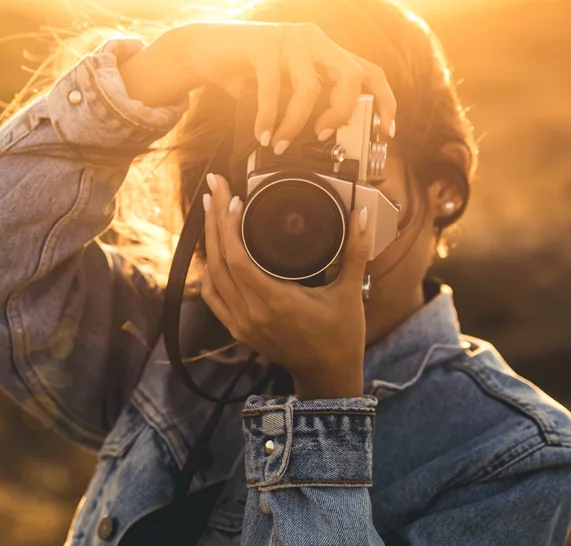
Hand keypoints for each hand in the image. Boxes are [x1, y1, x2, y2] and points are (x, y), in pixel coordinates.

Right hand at [120, 21, 396, 149]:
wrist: (199, 50)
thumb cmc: (242, 73)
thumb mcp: (280, 90)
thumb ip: (303, 104)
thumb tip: (323, 139)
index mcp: (323, 50)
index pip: (369, 71)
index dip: (385, 101)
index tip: (387, 132)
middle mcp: (312, 39)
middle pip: (350, 75)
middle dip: (341, 112)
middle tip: (323, 136)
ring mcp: (289, 37)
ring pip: (309, 88)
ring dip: (295, 124)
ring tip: (282, 144)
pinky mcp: (263, 43)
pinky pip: (273, 89)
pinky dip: (269, 118)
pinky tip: (262, 134)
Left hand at [200, 173, 370, 399]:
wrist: (328, 376)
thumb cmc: (341, 337)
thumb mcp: (350, 292)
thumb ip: (355, 252)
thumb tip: (360, 216)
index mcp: (276, 303)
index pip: (238, 260)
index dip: (230, 227)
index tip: (235, 199)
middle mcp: (252, 314)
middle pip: (219, 261)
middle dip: (214, 220)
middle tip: (214, 188)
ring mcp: (241, 323)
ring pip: (211, 277)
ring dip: (209, 242)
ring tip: (211, 210)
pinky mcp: (238, 329)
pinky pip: (212, 296)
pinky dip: (209, 271)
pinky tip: (213, 250)